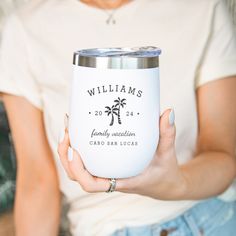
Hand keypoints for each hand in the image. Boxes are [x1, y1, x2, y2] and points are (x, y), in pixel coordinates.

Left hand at [58, 109, 187, 199]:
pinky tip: (79, 134)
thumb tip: (169, 112)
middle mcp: (111, 179)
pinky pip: (87, 164)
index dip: (78, 170)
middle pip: (77, 177)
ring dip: (68, 153)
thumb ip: (168, 133)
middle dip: (66, 156)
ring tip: (68, 130)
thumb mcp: (168, 153)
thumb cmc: (165, 172)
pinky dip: (77, 152)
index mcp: (122, 181)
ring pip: (78, 172)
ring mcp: (107, 175)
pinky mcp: (107, 168)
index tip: (75, 150)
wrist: (164, 184)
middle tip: (67, 132)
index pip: (93, 185)